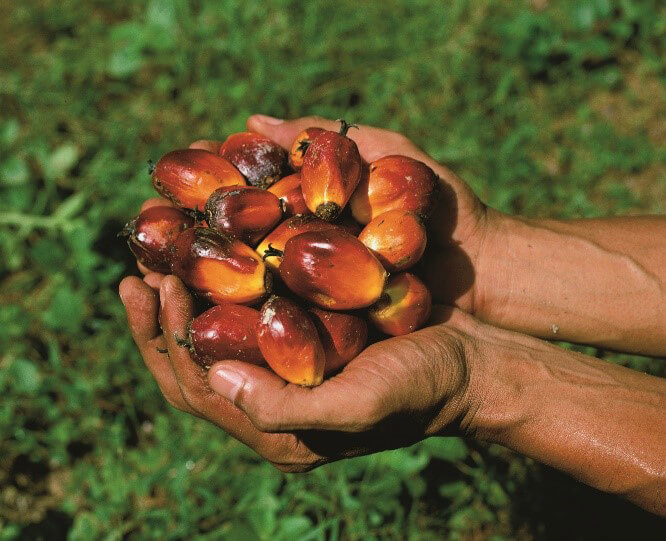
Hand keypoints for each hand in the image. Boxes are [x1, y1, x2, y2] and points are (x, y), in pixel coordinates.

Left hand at [119, 273, 481, 470]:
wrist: (472, 364)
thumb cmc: (422, 389)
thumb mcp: (359, 405)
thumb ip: (284, 408)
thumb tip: (211, 377)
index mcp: (275, 431)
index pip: (195, 389)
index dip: (163, 337)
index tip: (152, 282)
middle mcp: (273, 400)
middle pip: (194, 360)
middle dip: (159, 315)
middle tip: (139, 266)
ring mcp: (288, 368)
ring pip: (217, 331)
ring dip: (188, 292)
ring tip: (165, 250)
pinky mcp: (307, 337)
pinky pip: (251, 310)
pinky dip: (228, 281)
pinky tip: (220, 247)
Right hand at [186, 114, 491, 310]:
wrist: (492, 271)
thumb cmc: (448, 210)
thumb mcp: (394, 157)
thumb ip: (330, 136)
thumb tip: (249, 121)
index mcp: (310, 215)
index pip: (241, 205)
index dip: (201, 203)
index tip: (161, 196)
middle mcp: (306, 256)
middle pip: (234, 253)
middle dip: (188, 251)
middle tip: (147, 249)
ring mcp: (319, 297)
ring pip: (247, 298)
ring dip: (202, 294)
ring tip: (160, 285)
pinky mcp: (333, 332)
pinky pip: (281, 334)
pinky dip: (245, 331)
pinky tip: (205, 329)